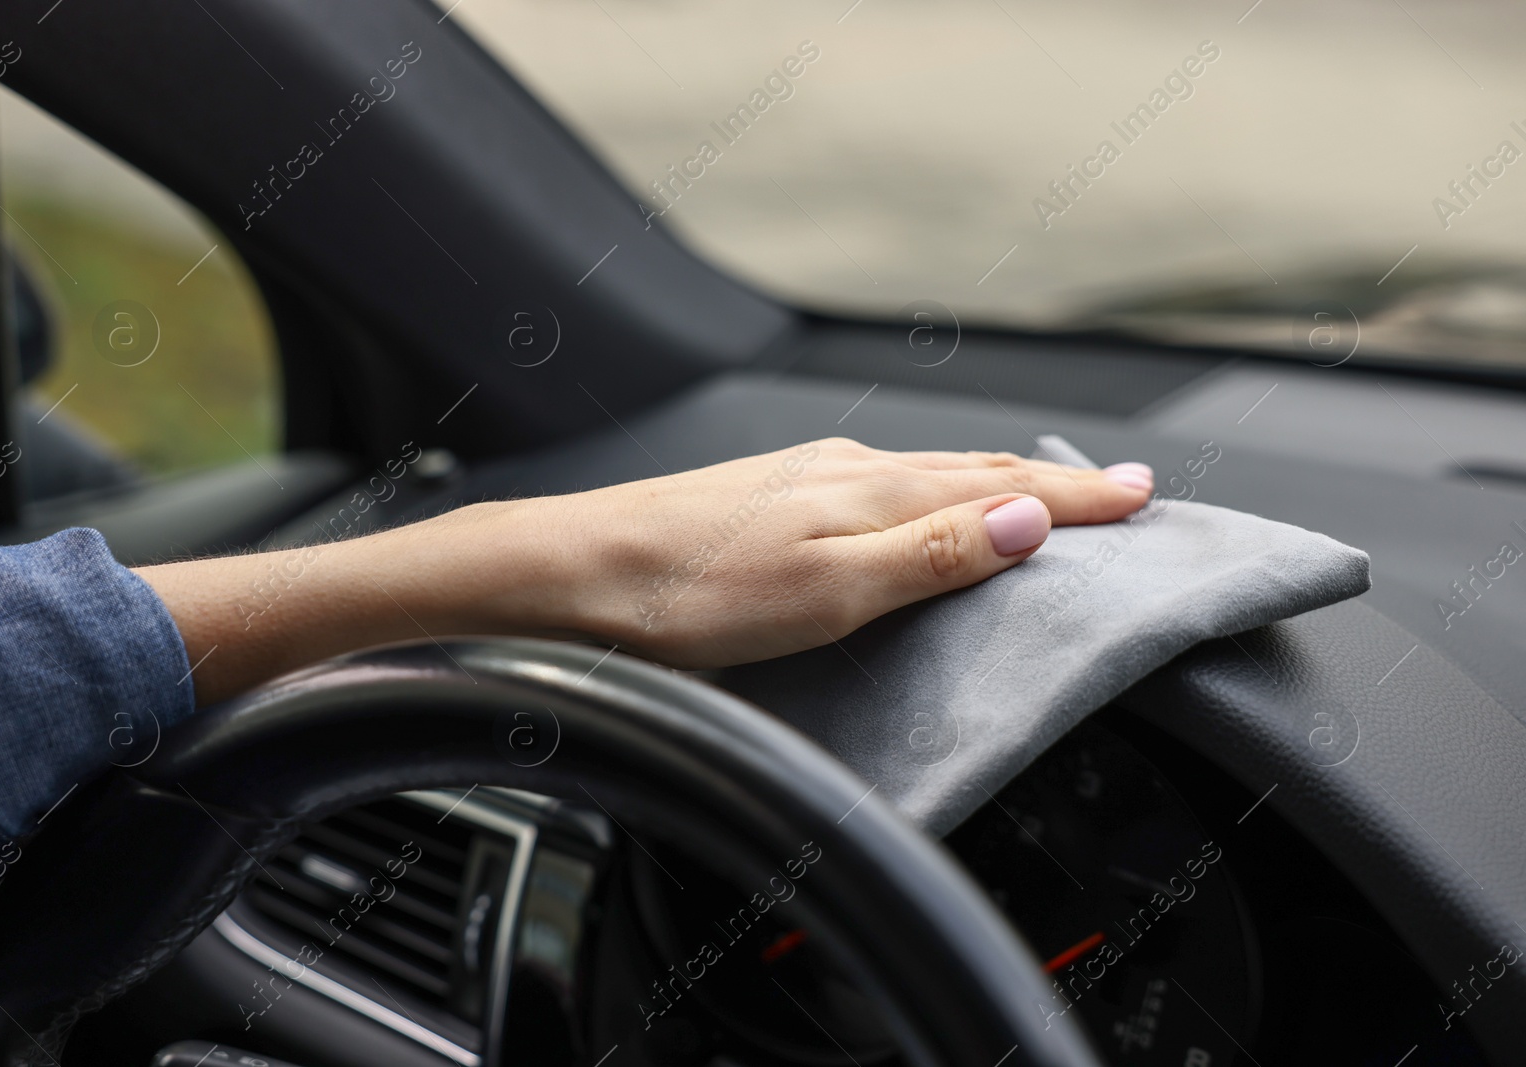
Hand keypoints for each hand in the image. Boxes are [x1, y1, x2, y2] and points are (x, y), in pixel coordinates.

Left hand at [137, 438, 1152, 702]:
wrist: (562, 574)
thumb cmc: (682, 595)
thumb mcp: (820, 592)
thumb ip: (926, 553)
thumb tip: (1024, 517)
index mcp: (870, 494)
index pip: (1001, 491)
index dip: (1079, 500)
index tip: (1146, 497)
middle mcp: (842, 472)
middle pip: (971, 471)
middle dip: (1049, 485)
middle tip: (1117, 491)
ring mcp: (800, 480)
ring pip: (923, 474)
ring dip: (989, 483)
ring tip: (1035, 493)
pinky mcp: (764, 498)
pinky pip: (876, 485)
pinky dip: (927, 491)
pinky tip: (911, 503)